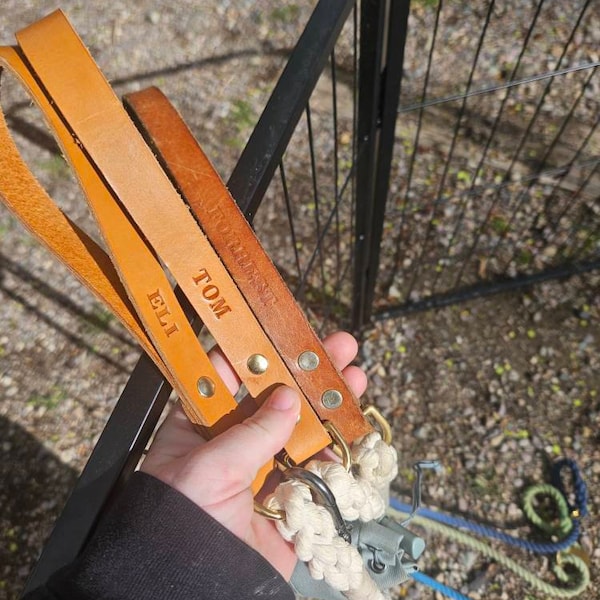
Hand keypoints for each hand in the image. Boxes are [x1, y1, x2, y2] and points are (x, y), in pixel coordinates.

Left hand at [140, 331, 366, 579]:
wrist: (197, 590)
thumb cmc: (178, 523)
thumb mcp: (210, 467)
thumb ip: (253, 432)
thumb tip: (288, 398)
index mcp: (200, 427)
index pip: (228, 377)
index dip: (256, 351)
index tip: (282, 329)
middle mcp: (232, 443)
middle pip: (274, 398)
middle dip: (306, 371)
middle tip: (336, 347)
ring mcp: (263, 468)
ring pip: (301, 428)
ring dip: (329, 404)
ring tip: (355, 379)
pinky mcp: (288, 496)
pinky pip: (316, 467)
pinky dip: (337, 450)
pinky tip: (354, 427)